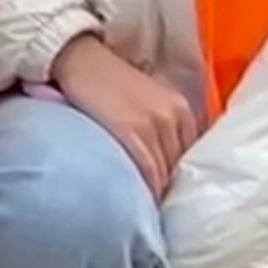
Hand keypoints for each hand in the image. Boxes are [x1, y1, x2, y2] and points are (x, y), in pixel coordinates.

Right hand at [46, 35, 198, 197]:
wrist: (77, 55)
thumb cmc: (105, 78)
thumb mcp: (144, 97)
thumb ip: (158, 122)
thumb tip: (160, 158)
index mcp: (181, 107)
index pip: (190, 154)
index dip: (179, 177)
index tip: (169, 195)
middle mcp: (174, 115)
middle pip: (179, 165)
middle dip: (170, 187)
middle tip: (158, 208)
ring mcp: (154, 122)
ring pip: (165, 171)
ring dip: (158, 193)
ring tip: (147, 212)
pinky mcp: (131, 129)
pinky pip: (147, 170)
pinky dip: (147, 189)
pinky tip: (139, 202)